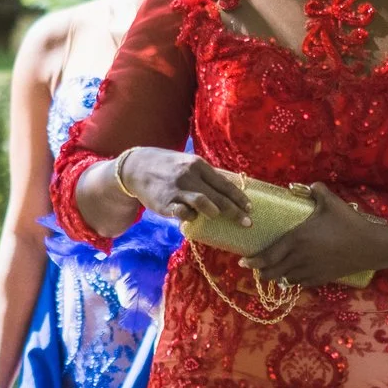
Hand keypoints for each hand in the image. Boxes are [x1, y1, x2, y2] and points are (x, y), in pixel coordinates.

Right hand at [119, 147, 253, 227]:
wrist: (137, 168)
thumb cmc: (169, 168)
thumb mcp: (188, 164)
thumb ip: (207, 176)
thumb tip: (232, 189)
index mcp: (199, 166)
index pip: (225, 184)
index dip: (239, 198)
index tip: (250, 208)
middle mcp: (190, 176)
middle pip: (218, 196)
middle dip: (235, 211)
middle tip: (247, 223)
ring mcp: (177, 189)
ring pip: (202, 202)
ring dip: (214, 211)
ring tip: (220, 218)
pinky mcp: (165, 202)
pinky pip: (182, 212)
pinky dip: (190, 217)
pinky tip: (194, 218)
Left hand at [248, 185, 387, 287]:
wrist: (371, 246)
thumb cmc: (350, 223)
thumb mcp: (332, 202)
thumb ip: (316, 190)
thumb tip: (307, 184)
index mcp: (298, 238)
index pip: (268, 254)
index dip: (254, 260)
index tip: (243, 262)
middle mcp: (300, 257)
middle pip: (272, 270)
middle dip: (260, 271)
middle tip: (254, 268)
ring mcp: (310, 270)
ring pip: (285, 279)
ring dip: (276, 276)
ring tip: (270, 273)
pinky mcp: (322, 278)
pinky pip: (300, 283)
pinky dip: (292, 281)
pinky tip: (290, 278)